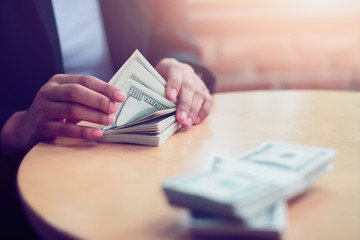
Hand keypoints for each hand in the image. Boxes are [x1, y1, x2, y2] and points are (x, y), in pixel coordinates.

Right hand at [1, 74, 125, 152]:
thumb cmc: (57, 111)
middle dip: (98, 100)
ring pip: (71, 109)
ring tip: (109, 120)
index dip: (104, 88)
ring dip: (94, 116)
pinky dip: (84, 132)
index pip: (84, 80)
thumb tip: (117, 98)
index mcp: (58, 81)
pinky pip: (65, 129)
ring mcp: (43, 109)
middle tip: (114, 109)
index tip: (121, 96)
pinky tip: (98, 133)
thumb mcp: (68, 98)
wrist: (26, 127)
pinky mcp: (41, 127)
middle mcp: (48, 92)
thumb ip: (88, 95)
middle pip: (76, 92)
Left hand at [156, 58, 212, 128]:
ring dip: (193, 112)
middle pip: (188, 88)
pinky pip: (208, 101)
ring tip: (187, 124)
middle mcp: (187, 72)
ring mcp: (197, 81)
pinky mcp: (205, 90)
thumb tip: (153, 105)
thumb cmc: (159, 79)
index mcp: (172, 66)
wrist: (172, 72)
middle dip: (185, 105)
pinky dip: (203, 112)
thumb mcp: (153, 79)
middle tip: (180, 119)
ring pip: (199, 95)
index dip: (173, 84)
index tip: (170, 97)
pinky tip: (195, 121)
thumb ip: (155, 88)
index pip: (175, 72)